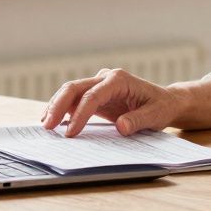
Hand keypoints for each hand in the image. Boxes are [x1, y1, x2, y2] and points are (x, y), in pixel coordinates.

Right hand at [40, 68, 186, 136]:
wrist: (165, 101)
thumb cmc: (161, 107)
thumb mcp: (156, 115)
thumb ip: (139, 120)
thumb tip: (121, 126)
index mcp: (119, 80)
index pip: (93, 95)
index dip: (80, 114)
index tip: (71, 133)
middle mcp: (106, 78)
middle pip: (75, 88)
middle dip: (58, 106)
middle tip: (47, 126)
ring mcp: (99, 84)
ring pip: (71, 92)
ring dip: (56, 106)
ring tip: (44, 124)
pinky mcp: (96, 94)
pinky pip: (75, 99)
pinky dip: (62, 109)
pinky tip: (52, 121)